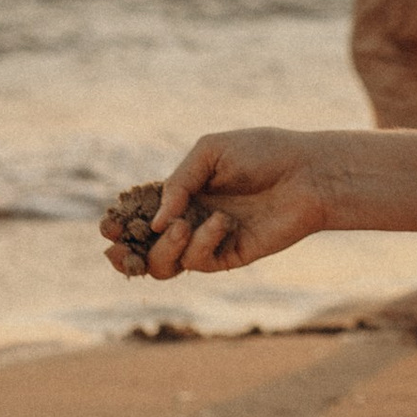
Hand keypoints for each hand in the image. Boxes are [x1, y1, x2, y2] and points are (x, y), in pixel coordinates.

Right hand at [137, 130, 331, 276]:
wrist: (308, 173)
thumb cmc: (263, 153)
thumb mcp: (211, 152)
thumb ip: (178, 182)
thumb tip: (157, 222)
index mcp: (182, 191)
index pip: (141, 214)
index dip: (121, 223)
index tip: (108, 225)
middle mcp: (190, 218)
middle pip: (145, 248)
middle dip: (125, 252)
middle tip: (118, 247)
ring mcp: (208, 240)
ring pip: (166, 263)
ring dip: (165, 248)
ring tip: (182, 225)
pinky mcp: (229, 256)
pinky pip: (199, 262)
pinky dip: (202, 244)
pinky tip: (220, 222)